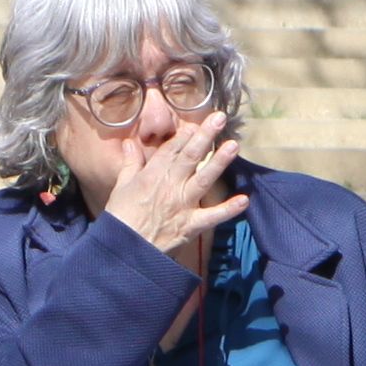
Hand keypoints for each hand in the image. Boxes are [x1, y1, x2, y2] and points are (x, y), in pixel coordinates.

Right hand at [104, 106, 246, 278]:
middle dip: (205, 136)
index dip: (185, 135)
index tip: (198, 123)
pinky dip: (228, 210)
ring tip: (234, 145)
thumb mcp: (121, 186)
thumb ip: (130, 163)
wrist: (124, 248)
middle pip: (190, 157)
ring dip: (219, 162)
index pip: (171, 150)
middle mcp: (170, 186)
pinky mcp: (190, 225)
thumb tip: (130, 143)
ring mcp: (182, 205)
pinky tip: (244, 200)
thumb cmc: (121, 217)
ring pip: (203, 179)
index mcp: (152, 175)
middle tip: (219, 117)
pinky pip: (212, 217)